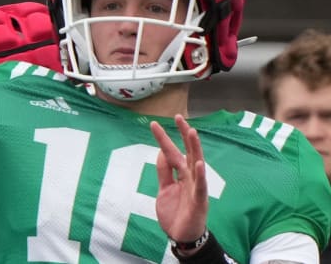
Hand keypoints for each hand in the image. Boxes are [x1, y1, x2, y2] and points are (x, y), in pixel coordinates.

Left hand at [150, 115, 207, 252]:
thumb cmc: (176, 212)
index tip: (154, 123)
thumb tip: (161, 151)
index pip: (172, 152)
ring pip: (196, 164)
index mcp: (181, 175)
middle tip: (178, 117)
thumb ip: (164, 171)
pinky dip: (200, 176)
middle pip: (187, 152)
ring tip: (192, 132)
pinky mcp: (199, 201)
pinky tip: (198, 164)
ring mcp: (196, 188)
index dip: (164, 139)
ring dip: (194, 148)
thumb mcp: (164, 189)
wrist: (181, 236)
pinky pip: (200, 187)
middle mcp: (190, 178)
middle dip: (184, 135)